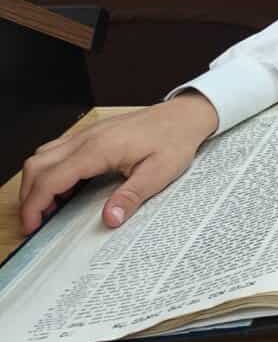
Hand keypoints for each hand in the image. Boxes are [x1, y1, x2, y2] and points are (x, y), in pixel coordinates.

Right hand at [18, 92, 219, 233]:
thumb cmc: (175, 140)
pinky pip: (57, 150)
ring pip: (43, 156)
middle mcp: (87, 138)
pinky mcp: (92, 133)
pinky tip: (66, 188)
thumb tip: (109, 219)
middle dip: (29, 196)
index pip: (51, 178)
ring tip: (49, 208)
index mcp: (99, 148)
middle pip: (37, 166)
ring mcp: (87, 133)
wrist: (185, 115)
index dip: (35, 205)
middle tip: (37, 222)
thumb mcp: (160, 173)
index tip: (33, 226)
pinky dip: (50, 171)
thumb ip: (132, 196)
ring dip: (37, 182)